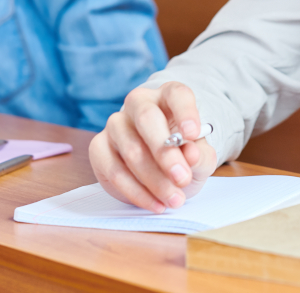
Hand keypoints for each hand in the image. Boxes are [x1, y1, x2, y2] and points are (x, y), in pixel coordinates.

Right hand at [88, 82, 216, 213]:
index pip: (177, 94)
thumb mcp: (200, 158)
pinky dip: (137, 192)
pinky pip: (114, 171)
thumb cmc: (183, 156)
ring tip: (175, 199)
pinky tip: (156, 204)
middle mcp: (139, 103)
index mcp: (168, 96)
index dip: (185, 112)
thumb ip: (200, 155)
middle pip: (148, 118)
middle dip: (165, 152)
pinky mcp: (98, 147)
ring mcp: (115, 124)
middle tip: (182, 178)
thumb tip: (191, 154)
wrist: (161, 170)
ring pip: (131, 150)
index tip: (193, 133)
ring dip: (154, 180)